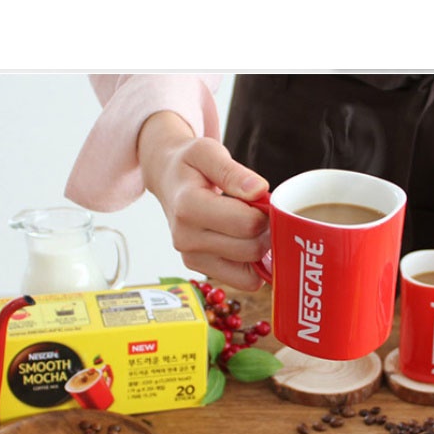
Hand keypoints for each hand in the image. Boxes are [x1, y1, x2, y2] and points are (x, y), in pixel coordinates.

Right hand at [137, 111, 270, 289]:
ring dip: (260, 249)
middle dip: (265, 230)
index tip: (262, 199)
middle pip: (251, 248)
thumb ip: (233, 171)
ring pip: (250, 269)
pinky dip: (253, 265)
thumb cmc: (190, 165)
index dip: (266, 211)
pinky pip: (243, 281)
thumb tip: (259, 190)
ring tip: (249, 225)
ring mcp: (191, 258)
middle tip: (259, 212)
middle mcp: (185, 238)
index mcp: (188, 206)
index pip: (247, 223)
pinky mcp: (199, 269)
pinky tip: (245, 242)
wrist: (167, 180)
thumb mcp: (208, 153)